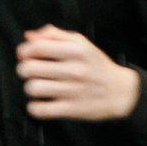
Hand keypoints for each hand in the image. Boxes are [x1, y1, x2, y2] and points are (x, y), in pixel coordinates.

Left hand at [15, 27, 138, 120]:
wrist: (122, 92)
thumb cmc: (98, 67)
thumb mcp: (82, 44)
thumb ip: (55, 36)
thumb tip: (29, 36)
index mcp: (77, 51)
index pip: (37, 47)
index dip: (25, 51)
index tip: (26, 55)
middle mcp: (76, 70)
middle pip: (29, 68)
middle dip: (24, 70)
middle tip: (32, 72)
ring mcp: (74, 91)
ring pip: (33, 88)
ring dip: (31, 88)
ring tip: (40, 87)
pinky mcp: (72, 109)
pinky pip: (41, 110)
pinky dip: (35, 108)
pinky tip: (42, 103)